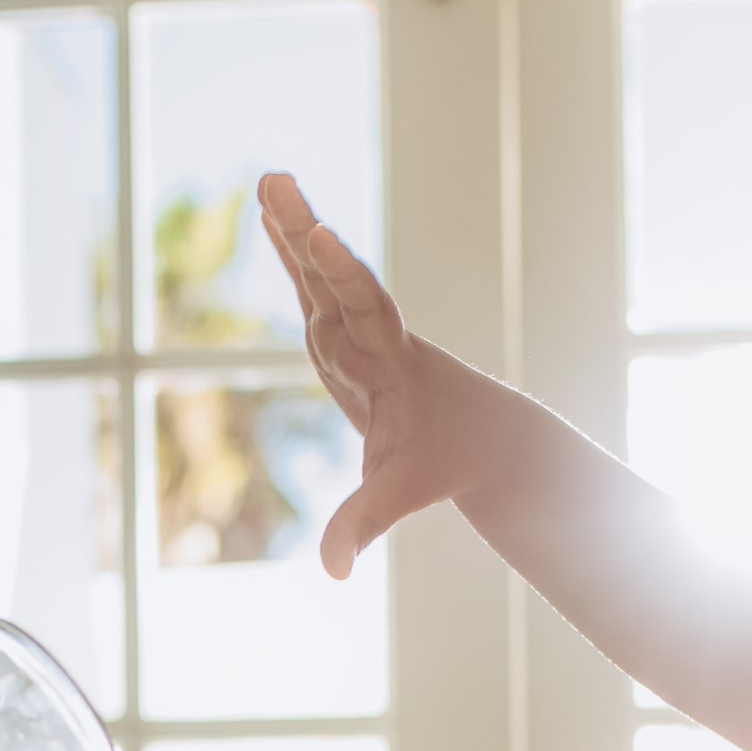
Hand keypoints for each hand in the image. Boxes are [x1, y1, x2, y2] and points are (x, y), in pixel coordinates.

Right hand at [257, 171, 517, 578]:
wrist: (482, 432)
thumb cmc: (443, 461)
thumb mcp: (400, 493)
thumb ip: (363, 524)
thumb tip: (334, 571)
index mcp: (390, 364)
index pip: (363, 313)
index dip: (340, 276)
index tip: (320, 240)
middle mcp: (373, 335)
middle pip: (334, 278)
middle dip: (307, 235)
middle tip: (281, 185)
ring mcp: (358, 329)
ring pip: (321, 273)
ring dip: (293, 227)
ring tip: (269, 179)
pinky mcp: (344, 331)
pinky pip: (314, 284)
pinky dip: (292, 250)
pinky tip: (272, 211)